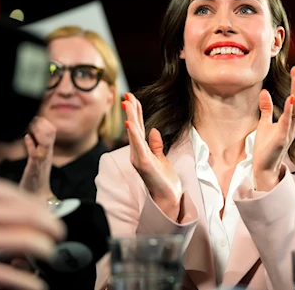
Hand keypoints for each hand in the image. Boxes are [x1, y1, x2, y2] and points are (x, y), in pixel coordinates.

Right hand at [0, 172, 64, 289]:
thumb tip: (14, 200)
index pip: (19, 195)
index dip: (40, 206)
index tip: (51, 213)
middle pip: (28, 216)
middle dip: (50, 226)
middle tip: (58, 232)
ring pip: (22, 241)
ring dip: (43, 247)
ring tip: (49, 251)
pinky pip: (0, 275)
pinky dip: (23, 281)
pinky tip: (37, 284)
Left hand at [19, 117, 55, 199]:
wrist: (37, 198)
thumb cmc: (34, 180)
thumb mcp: (36, 160)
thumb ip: (33, 147)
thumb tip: (27, 136)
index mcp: (47, 151)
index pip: (51, 130)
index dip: (44, 121)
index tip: (34, 116)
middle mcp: (47, 154)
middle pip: (51, 132)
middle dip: (41, 122)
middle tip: (31, 118)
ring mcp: (42, 160)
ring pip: (46, 140)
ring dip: (38, 130)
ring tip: (30, 125)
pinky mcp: (35, 167)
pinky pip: (36, 153)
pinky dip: (31, 144)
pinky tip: (26, 138)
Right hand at [122, 93, 181, 220]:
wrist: (168, 198)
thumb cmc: (164, 180)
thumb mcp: (161, 158)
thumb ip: (156, 145)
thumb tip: (153, 130)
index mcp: (141, 150)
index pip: (138, 127)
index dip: (135, 112)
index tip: (132, 97)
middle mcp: (137, 153)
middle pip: (134, 127)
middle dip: (131, 110)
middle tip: (126, 95)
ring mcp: (139, 158)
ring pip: (134, 134)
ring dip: (131, 117)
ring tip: (127, 103)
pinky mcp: (145, 164)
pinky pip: (138, 146)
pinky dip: (134, 135)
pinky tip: (130, 123)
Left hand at [253, 65, 294, 190]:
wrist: (264, 167)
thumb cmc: (266, 147)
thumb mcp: (265, 123)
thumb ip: (266, 108)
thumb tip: (264, 91)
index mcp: (290, 120)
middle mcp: (293, 124)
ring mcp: (289, 131)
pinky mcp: (282, 138)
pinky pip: (288, 121)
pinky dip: (290, 109)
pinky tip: (290, 98)